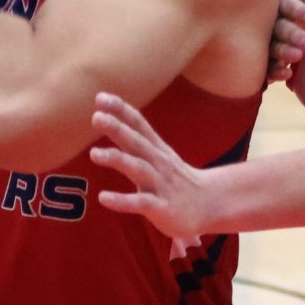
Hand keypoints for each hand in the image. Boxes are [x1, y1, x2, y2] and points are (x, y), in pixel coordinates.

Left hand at [90, 92, 213, 258]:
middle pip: (137, 142)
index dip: (121, 110)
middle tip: (97, 116)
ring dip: (117, 160)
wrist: (210, 205)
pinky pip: (141, 202)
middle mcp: (158, 163)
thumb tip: (110, 119)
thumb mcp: (160, 155)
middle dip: (118, 129)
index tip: (101, 96)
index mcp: (156, 149)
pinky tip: (103, 198)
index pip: (139, 124)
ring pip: (138, 169)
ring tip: (94, 154)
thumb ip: (136, 139)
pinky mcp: (162, 208)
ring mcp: (161, 185)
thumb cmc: (177, 180)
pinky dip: (122, 200)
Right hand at [267, 0, 304, 82]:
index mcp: (283, 8)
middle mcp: (269, 24)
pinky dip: (275, 71)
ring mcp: (263, 44)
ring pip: (271, 47)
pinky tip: (288, 73)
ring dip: (284, 52)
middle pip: (280, 27)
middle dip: (294, 35)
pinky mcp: (263, 64)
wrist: (302, 49)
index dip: (300, 11)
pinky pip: (266, 68)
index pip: (288, 5)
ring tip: (298, 56)